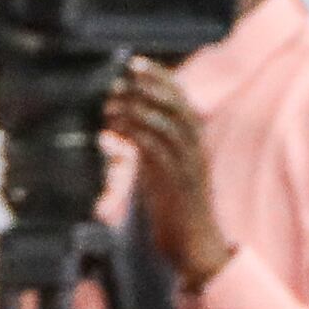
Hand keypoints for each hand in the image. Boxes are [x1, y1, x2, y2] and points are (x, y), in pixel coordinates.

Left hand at [112, 62, 232, 288]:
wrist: (194, 246)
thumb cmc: (173, 207)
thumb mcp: (158, 169)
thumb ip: (144, 147)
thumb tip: (115, 127)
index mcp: (194, 141)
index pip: (181, 98)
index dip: (160, 77)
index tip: (136, 62)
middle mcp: (196, 148)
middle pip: (177, 104)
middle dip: (151, 84)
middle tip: (124, 73)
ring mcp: (189, 165)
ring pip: (168, 124)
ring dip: (139, 109)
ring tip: (112, 102)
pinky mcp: (178, 183)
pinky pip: (157, 152)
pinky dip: (135, 137)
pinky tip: (114, 131)